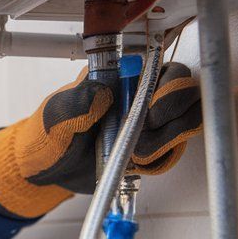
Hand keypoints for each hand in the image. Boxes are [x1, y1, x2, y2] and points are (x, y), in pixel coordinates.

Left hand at [0, 63, 200, 217]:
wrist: (49, 169)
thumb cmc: (49, 136)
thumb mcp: (54, 118)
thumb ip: (75, 103)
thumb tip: (99, 93)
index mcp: (123, 76)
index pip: (168, 68)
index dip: (170, 90)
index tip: (148, 114)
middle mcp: (143, 95)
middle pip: (188, 94)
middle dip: (171, 118)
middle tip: (142, 135)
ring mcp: (152, 122)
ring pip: (187, 123)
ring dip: (165, 141)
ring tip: (133, 152)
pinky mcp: (153, 148)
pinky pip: (174, 152)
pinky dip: (158, 160)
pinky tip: (134, 163)